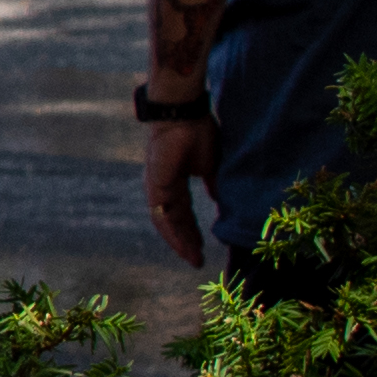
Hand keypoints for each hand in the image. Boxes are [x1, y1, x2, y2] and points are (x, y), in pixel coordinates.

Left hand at [146, 110, 217, 268]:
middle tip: (197, 261)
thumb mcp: (210, 167)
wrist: (185, 115)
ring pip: (165, 222)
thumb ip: (213, 185)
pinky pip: (162, 213)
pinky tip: (183, 244)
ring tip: (192, 258)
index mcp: (173, 183)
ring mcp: (156, 186)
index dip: (191, 232)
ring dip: (179, 241)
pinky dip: (173, 231)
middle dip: (185, 242)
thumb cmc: (198, 134)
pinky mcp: (156, 184)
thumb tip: (220, 201)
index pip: (181, 214)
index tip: (202, 249)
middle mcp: (161, 188)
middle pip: (172, 221)